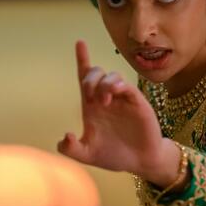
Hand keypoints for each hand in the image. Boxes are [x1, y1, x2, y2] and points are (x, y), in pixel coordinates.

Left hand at [57, 41, 180, 184]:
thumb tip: (65, 136)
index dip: (82, 59)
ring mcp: (122, 99)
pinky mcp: (137, 103)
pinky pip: (127, 86)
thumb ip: (71, 149)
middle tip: (90, 96)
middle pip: (96, 72)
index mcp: (92, 106)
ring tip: (103, 102)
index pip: (85, 77)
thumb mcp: (87, 155)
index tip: (80, 43)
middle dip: (90, 76)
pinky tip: (114, 95)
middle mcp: (107, 98)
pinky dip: (119, 86)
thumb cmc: (114, 155)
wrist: (140, 162)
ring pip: (112, 76)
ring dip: (104, 84)